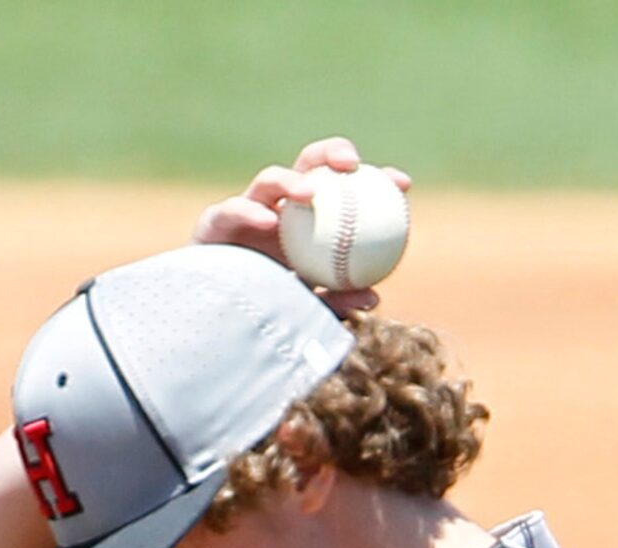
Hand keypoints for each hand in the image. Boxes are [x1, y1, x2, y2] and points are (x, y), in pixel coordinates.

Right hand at [192, 135, 412, 313]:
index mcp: (308, 223)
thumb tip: (374, 298)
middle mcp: (280, 210)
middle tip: (353, 164)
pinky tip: (268, 222)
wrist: (217, 325)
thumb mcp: (310, 309)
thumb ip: (338, 300)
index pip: (345, 192)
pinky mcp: (215, 222)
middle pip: (309, 166)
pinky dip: (250, 213)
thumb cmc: (267, 315)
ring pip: (269, 180)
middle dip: (332, 152)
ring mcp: (247, 211)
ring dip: (289, 181)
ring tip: (308, 193)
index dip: (375, 181)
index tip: (402, 185)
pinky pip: (233, 212)